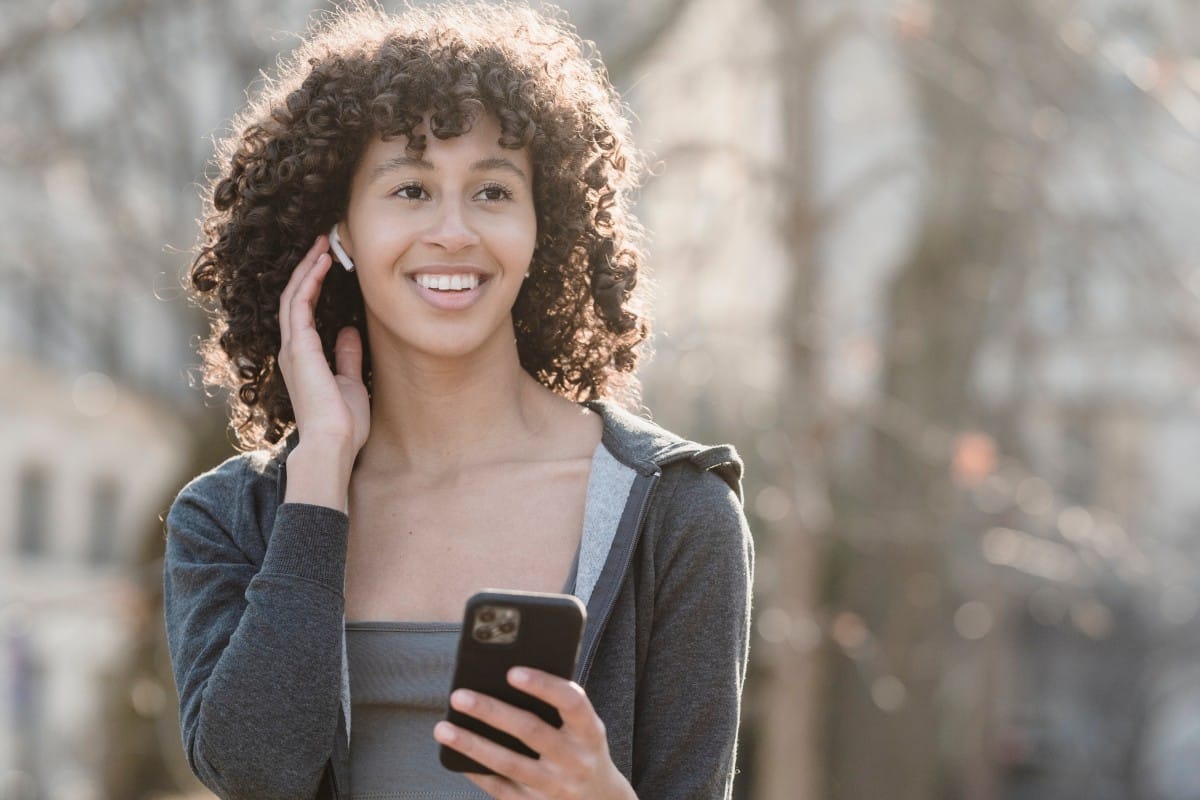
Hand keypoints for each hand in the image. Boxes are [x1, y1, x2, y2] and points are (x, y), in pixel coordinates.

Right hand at [277, 235, 369, 455]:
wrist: (334, 443)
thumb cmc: (343, 423)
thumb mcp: (350, 381)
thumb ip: (346, 356)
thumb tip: (349, 331)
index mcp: (304, 358)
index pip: (303, 312)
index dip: (312, 285)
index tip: (328, 264)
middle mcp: (292, 350)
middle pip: (294, 298)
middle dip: (307, 269)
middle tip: (323, 243)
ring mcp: (292, 348)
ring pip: (293, 296)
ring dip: (307, 268)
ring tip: (322, 245)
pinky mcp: (299, 348)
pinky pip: (299, 305)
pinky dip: (308, 281)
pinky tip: (321, 264)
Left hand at [434, 668, 635, 799]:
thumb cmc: (582, 748)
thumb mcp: (584, 727)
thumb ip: (558, 705)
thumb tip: (505, 677)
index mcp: (590, 731)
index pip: (571, 702)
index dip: (543, 685)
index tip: (512, 671)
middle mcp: (575, 760)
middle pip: (530, 731)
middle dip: (491, 711)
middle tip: (459, 695)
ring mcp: (555, 786)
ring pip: (508, 764)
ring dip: (472, 745)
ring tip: (443, 728)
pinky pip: (500, 789)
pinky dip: (476, 771)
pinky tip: (455, 756)